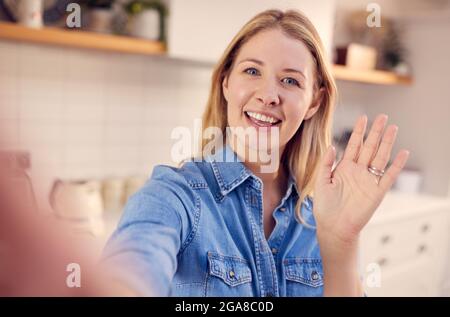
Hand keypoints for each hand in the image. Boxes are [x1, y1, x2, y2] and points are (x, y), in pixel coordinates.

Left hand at [313, 114, 409, 250]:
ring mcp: (368, 180)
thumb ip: (326, 164)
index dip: (359, 131)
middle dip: (376, 132)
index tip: (364, 117)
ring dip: (386, 143)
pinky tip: (403, 153)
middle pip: (369, 147)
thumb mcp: (321, 182)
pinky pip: (389, 176)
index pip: (354, 145)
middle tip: (383, 116)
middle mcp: (358, 171)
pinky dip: (397, 165)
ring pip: (380, 157)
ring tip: (393, 128)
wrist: (334, 227)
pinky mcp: (377, 192)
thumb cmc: (325, 206)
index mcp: (344, 168)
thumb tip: (333, 146)